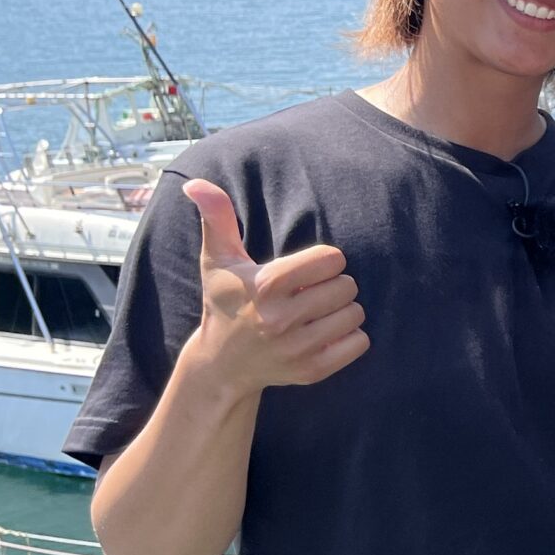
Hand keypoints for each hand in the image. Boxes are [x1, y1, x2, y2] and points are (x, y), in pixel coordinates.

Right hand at [184, 180, 366, 392]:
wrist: (222, 365)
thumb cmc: (226, 303)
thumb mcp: (218, 261)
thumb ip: (217, 218)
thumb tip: (195, 183)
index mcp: (265, 285)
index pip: (332, 258)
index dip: (324, 261)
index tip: (306, 271)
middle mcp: (281, 319)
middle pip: (347, 286)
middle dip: (334, 285)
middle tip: (311, 293)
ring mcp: (296, 349)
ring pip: (355, 314)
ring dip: (342, 310)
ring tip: (316, 313)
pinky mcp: (311, 371)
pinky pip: (359, 343)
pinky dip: (350, 336)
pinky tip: (324, 334)